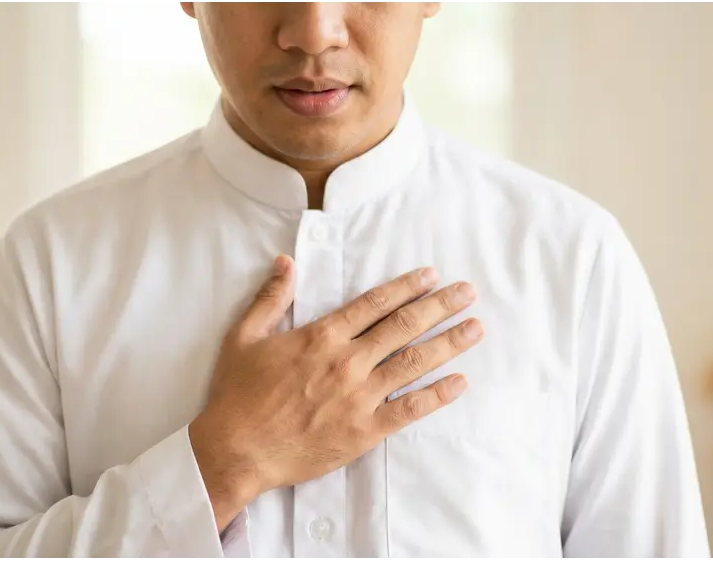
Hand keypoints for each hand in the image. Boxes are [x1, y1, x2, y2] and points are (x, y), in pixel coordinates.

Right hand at [189, 254, 484, 530]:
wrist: (236, 450)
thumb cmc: (237, 395)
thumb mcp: (244, 337)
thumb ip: (270, 297)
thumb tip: (285, 262)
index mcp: (321, 336)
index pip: (374, 303)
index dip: (406, 287)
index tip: (431, 275)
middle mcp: (347, 361)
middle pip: (404, 327)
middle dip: (440, 306)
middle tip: (467, 292)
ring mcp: (359, 397)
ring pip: (414, 363)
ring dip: (448, 343)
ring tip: (475, 328)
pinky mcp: (364, 431)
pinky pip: (410, 410)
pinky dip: (437, 395)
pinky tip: (460, 383)